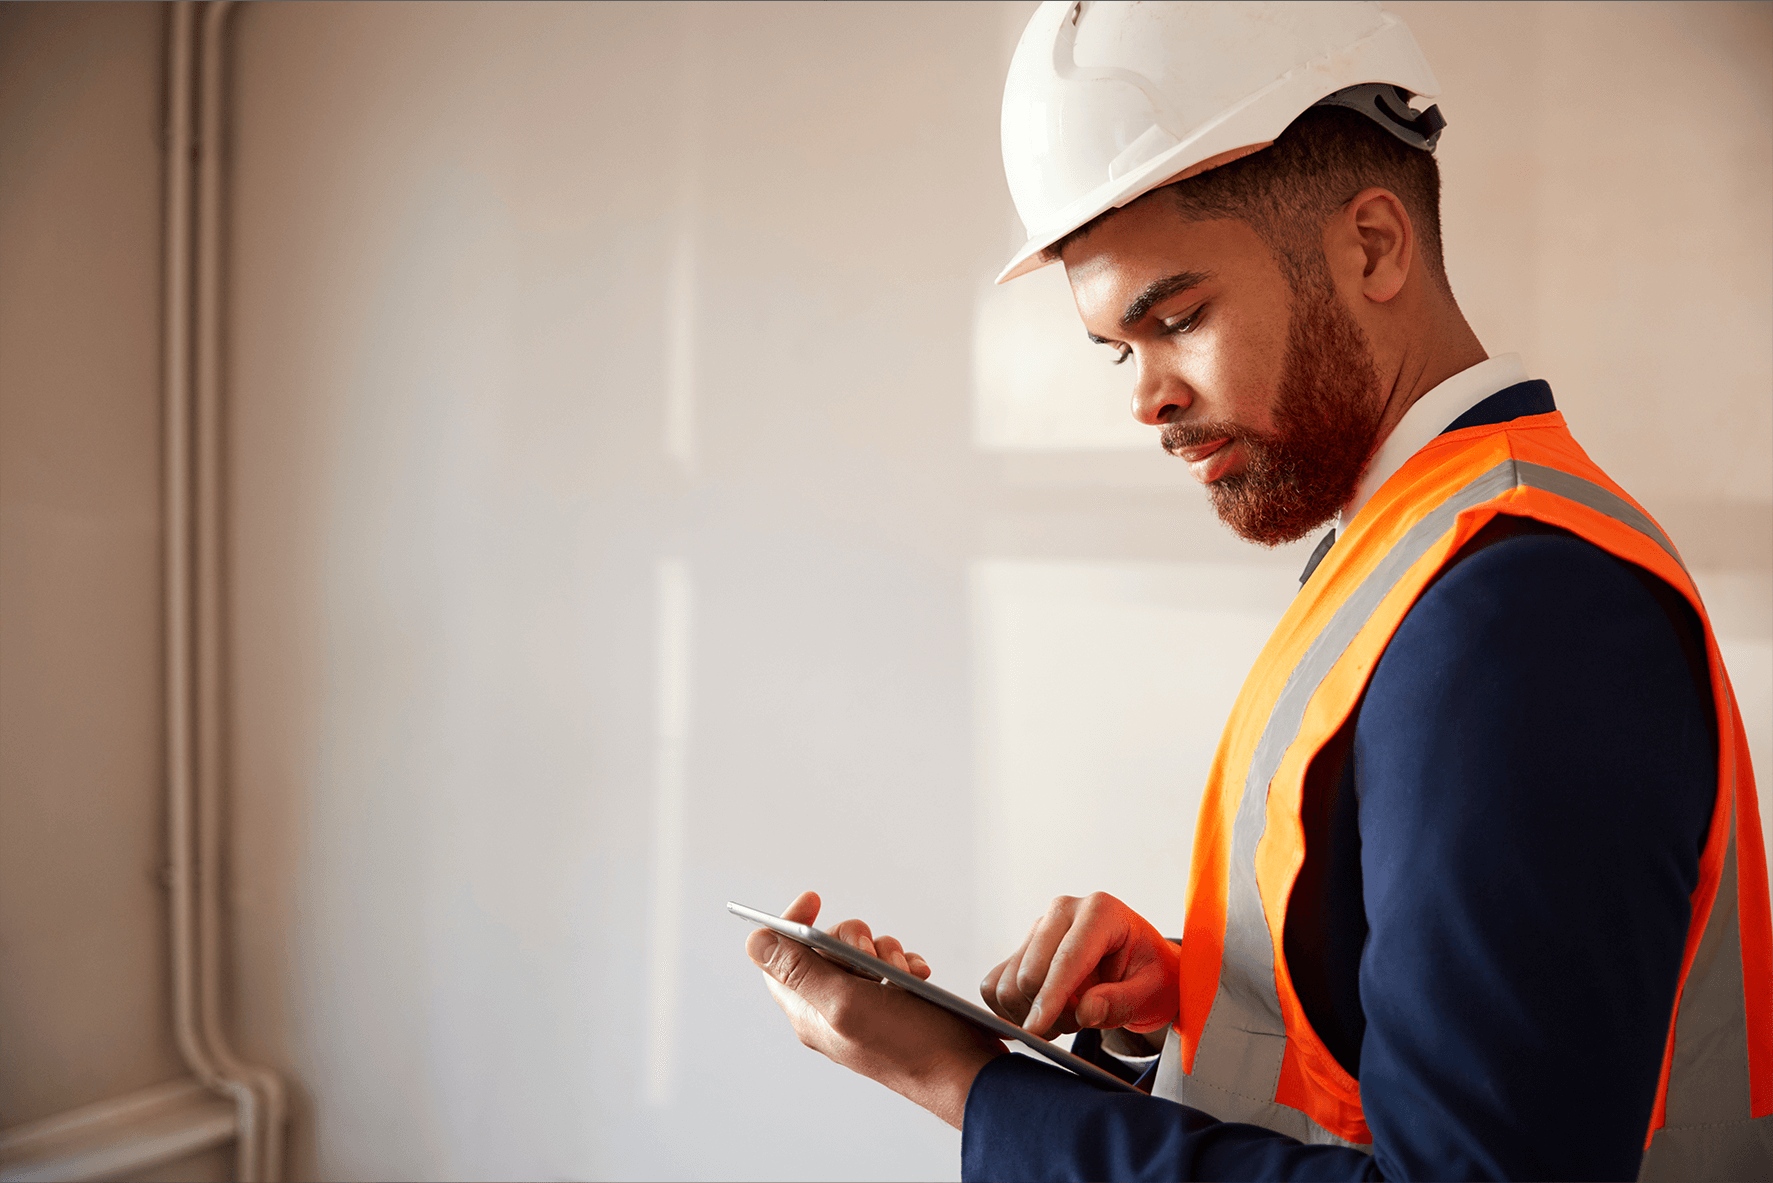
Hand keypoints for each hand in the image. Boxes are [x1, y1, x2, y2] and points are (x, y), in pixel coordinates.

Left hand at [746, 891, 1005, 1128]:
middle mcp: (831, 1008)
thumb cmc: (906, 1045)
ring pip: (859, 952)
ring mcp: (862, 1006)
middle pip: (823, 947)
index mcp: (808, 1011)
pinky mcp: (892, 1003)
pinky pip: (889, 965)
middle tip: (870, 955)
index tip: (814, 900)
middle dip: (851, 939)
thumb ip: (800, 971)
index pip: (779, 957)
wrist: (960, 1071)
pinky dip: (905, 962)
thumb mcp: (845, 1003)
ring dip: (884, 949)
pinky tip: (918, 975)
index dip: (790, 925)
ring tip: (901, 971)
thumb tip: (755, 942)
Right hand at [980, 892, 1179, 1037]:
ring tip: (1068, 1017)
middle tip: (1081, 1023)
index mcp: (1100, 911)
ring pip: (1007, 983)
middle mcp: (1063, 911)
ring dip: (1032, 1014)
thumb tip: (1085, 1012)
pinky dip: (1011, 1010)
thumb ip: (1121, 1001)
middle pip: (1029, 973)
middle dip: (1050, 1013)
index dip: (1050, 999)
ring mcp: (1039, 927)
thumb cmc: (1150, 973)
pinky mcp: (1022, 946)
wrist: (1141, 963)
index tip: (1035, 1030)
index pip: (1066, 959)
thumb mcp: (1152, 991)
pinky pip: (995, 985)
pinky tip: (1042, 1014)